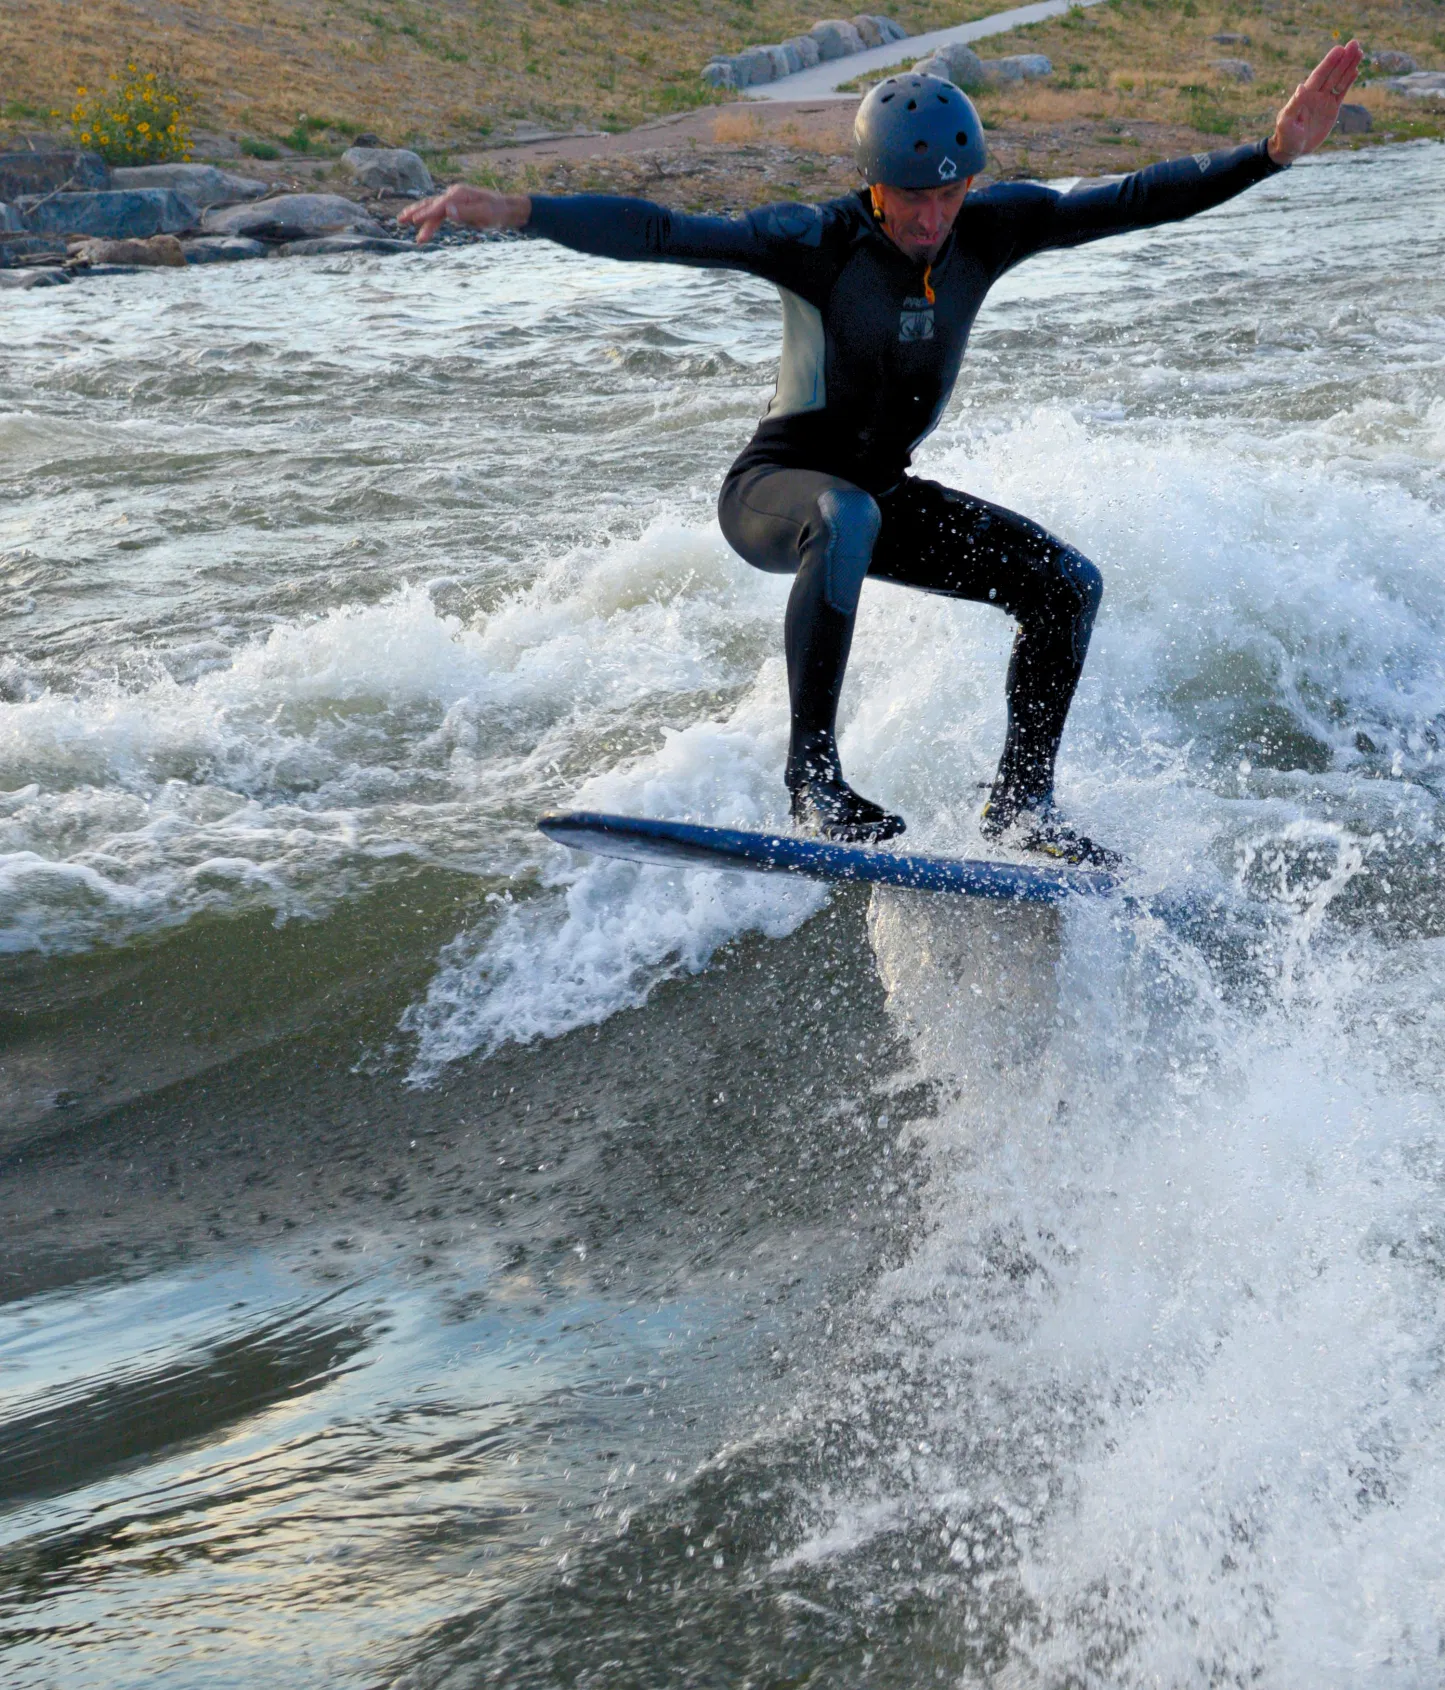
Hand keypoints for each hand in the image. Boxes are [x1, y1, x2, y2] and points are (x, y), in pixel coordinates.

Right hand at [398, 184, 530, 243]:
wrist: (506, 208)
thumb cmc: (497, 212)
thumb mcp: (485, 214)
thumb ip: (466, 213)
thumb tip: (448, 212)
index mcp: (458, 195)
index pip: (439, 206)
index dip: (426, 214)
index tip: (414, 221)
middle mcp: (453, 194)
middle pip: (430, 204)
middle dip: (415, 212)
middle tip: (400, 220)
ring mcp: (454, 200)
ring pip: (432, 208)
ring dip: (418, 216)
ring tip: (403, 222)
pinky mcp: (455, 206)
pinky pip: (438, 212)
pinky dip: (428, 218)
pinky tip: (421, 226)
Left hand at [1268, 40, 1363, 164]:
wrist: (1290, 149)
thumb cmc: (1285, 136)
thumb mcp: (1287, 121)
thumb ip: (1294, 104)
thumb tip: (1300, 87)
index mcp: (1305, 95)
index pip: (1319, 75)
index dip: (1329, 62)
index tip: (1340, 49)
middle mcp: (1316, 94)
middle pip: (1332, 73)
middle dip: (1343, 59)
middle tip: (1355, 43)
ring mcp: (1324, 101)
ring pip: (1339, 80)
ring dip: (1349, 66)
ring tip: (1359, 52)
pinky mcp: (1331, 109)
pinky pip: (1341, 92)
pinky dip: (1348, 82)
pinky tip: (1356, 71)